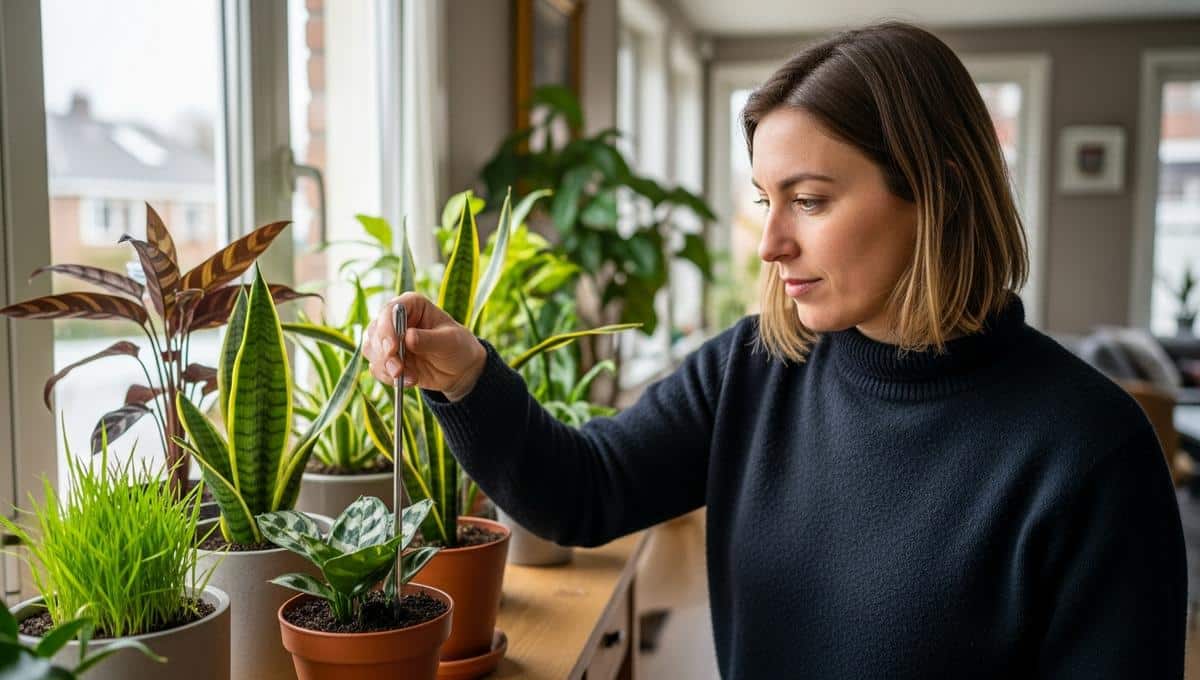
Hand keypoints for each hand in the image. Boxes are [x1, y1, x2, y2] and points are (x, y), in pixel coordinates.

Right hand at [364, 292, 486, 401]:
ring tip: (409, 377)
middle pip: (375, 331)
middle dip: (384, 354)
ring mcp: (389, 339)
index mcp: (412, 305)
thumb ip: (429, 339)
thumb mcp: (450, 341)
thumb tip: (408, 337)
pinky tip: (410, 380)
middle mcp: (395, 319)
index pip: (389, 311)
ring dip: (386, 367)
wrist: (459, 370)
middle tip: (398, 370)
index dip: (387, 329)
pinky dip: (390, 377)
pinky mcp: (387, 358)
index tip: (393, 349)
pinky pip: (376, 367)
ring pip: (371, 350)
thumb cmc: (458, 347)